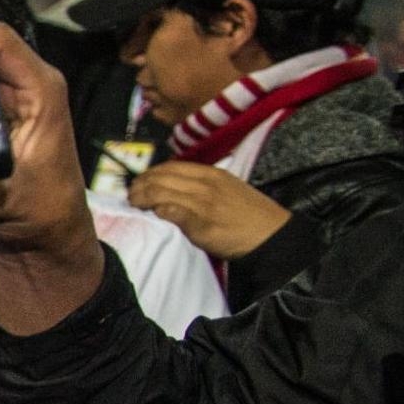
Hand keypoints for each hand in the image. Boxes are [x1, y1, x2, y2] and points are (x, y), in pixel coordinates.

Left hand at [129, 162, 291, 260]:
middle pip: (159, 178)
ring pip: (159, 192)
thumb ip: (201, 186)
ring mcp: (202, 202)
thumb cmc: (249, 215)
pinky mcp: (200, 222)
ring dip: (141, 199)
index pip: (170, 167)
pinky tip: (153, 215)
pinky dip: (157, 211)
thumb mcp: (227, 189)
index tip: (140, 183)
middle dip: (139, 186)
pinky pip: (170, 211)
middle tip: (131, 196)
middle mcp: (204, 184)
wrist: (271, 236)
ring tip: (135, 205)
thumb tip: (174, 187)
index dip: (149, 174)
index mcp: (211, 174)